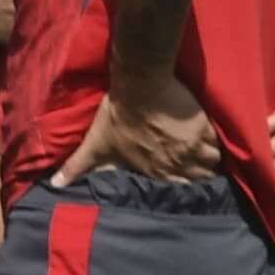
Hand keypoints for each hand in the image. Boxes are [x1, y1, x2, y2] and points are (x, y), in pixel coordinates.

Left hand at [67, 81, 224, 185]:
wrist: (139, 84)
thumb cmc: (116, 114)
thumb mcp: (95, 143)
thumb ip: (78, 167)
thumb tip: (54, 184)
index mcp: (154, 170)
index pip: (177, 189)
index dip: (183, 186)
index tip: (186, 180)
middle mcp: (177, 164)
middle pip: (200, 178)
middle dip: (201, 175)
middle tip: (201, 168)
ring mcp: (193, 147)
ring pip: (213, 162)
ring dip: (211, 160)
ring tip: (208, 154)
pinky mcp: (204, 128)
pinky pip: (220, 143)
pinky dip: (218, 143)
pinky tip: (214, 138)